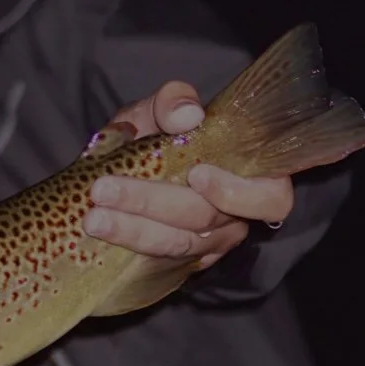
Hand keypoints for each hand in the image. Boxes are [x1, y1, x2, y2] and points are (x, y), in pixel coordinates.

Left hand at [82, 80, 294, 268]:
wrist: (119, 171)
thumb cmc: (152, 136)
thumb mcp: (156, 110)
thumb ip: (171, 103)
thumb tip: (187, 114)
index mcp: (246, 174)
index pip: (271, 197)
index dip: (239, 192)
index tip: (196, 174)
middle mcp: (233, 216)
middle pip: (206, 218)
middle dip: (153, 204)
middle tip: (103, 189)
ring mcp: (205, 244)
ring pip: (178, 243)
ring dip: (132, 229)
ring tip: (93, 216)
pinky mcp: (177, 263)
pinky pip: (156, 259)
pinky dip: (126, 242)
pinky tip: (100, 229)